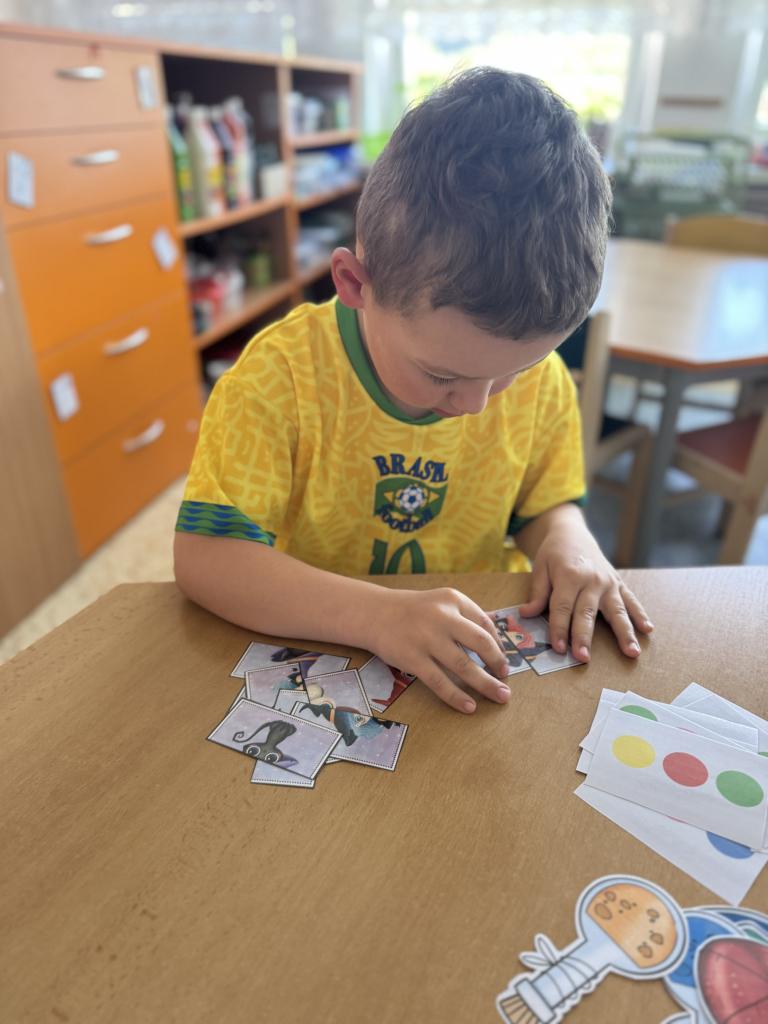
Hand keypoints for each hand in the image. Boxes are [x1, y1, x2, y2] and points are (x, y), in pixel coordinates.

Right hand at [368, 587, 510, 713]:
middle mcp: (442, 616)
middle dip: (498, 663)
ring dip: (485, 683)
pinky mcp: (412, 658)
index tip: (502, 662)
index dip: (498, 645)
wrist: (374, 613)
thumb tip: (497, 642)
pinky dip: (456, 696)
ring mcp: (426, 638)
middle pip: (480, 642)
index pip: (485, 623)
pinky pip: (439, 681)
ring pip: (463, 665)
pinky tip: (470, 707)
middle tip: (506, 680)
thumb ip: (467, 617)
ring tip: (500, 696)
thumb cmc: (414, 611)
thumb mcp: (441, 602)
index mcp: (452, 599)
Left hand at [517, 522, 652, 661]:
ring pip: (617, 610)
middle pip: (587, 612)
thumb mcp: (540, 568)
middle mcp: (591, 579)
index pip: (562, 607)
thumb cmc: (553, 553)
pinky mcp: (619, 583)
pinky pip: (631, 600)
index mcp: (569, 575)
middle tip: (583, 657)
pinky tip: (648, 630)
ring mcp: (608, 582)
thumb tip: (526, 614)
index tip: (558, 648)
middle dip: (584, 636)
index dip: (559, 628)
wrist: (572, 533)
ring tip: (631, 652)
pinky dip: (640, 615)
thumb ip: (537, 593)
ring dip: (624, 633)